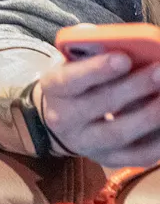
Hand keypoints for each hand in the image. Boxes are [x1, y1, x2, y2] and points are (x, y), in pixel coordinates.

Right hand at [38, 52, 159, 167]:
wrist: (63, 119)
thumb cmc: (77, 84)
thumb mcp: (73, 63)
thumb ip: (89, 50)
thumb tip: (115, 43)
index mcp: (54, 88)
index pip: (70, 80)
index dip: (96, 69)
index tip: (123, 58)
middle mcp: (64, 119)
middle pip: (99, 105)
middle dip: (134, 88)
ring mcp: (86, 144)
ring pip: (119, 133)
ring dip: (149, 115)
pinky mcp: (109, 160)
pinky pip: (138, 155)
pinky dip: (158, 141)